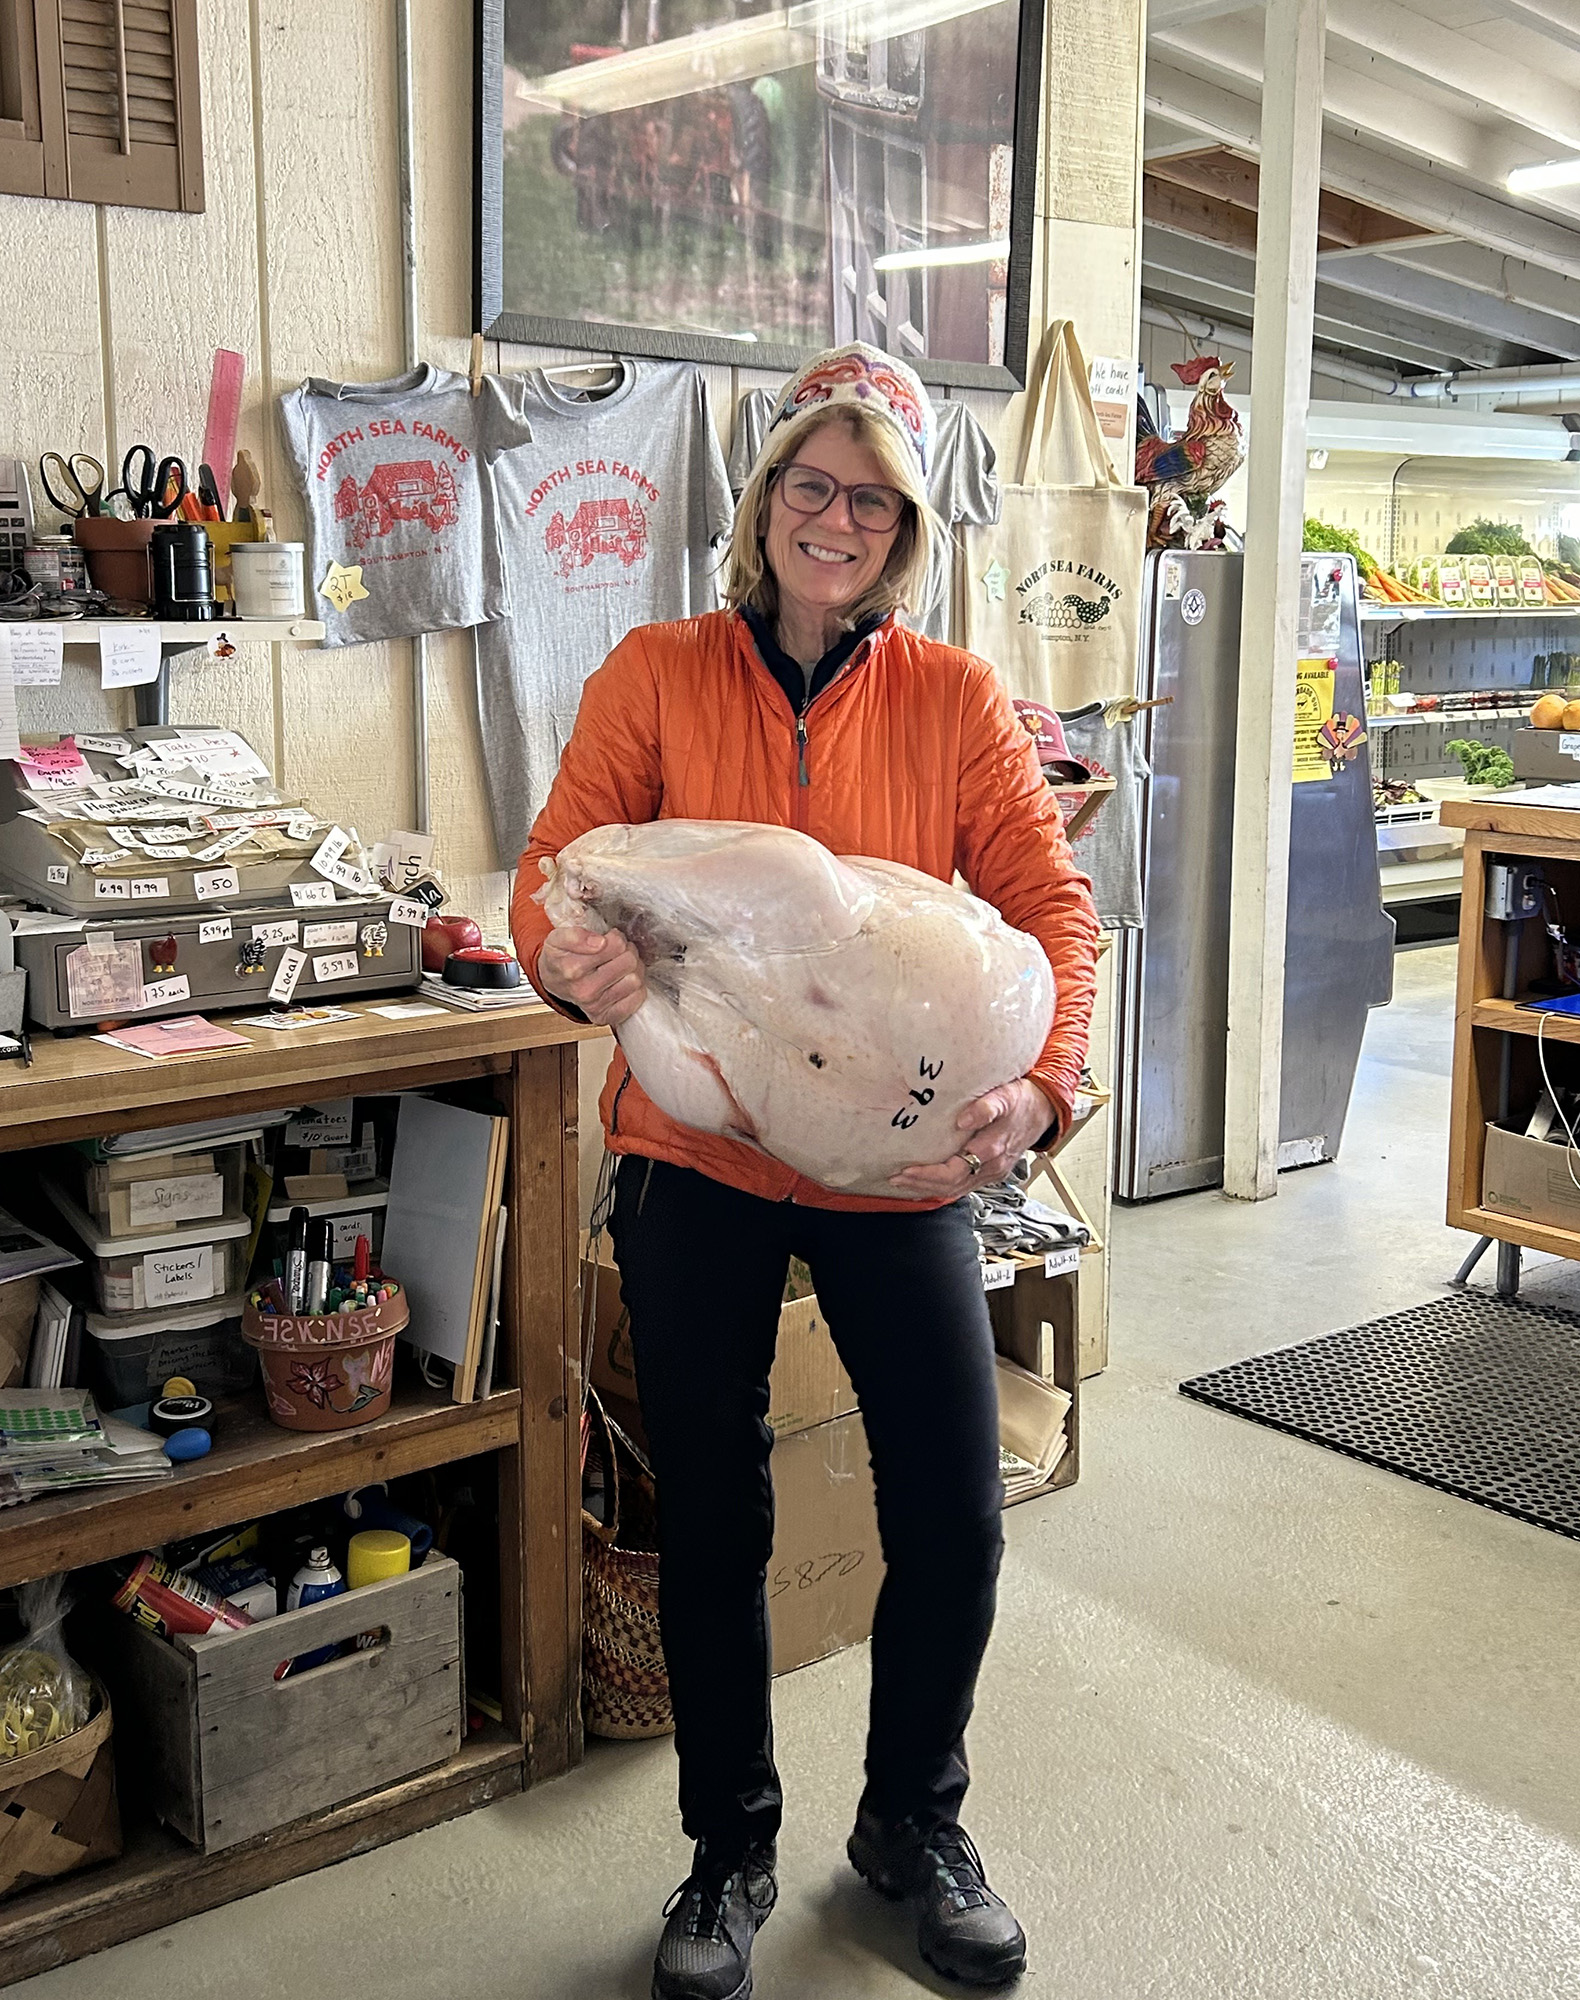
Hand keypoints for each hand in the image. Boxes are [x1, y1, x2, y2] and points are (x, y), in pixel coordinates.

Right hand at [538, 925, 647, 1028]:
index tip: (608, 940)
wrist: (554, 982)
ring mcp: (596, 1006)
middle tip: (617, 952)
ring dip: (633, 969)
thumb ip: (576, 935)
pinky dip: (635, 988)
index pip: (615, 945)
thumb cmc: (559, 959)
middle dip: (626, 951)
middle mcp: (585, 991)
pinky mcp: (607, 1016)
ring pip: (635, 980)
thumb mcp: (557, 938)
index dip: (615, 938)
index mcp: (572, 969)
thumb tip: (600, 942)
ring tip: (620, 965)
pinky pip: (637, 998)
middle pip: (629, 962)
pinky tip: (622, 982)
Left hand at [889, 1078, 1054, 1198]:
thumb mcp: (1005, 1096)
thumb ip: (985, 1107)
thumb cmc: (1022, 1100)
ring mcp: (993, 1173)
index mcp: (992, 1151)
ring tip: (905, 1183)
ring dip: (929, 1189)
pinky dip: (943, 1188)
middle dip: (921, 1184)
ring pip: (957, 1190)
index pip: (953, 1172)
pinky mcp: (992, 1172)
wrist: (1044, 1109)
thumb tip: (963, 1120)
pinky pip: (964, 1187)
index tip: (905, 1169)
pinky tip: (928, 1185)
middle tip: (895, 1179)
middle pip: (951, 1186)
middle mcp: (992, 1167)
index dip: (927, 1174)